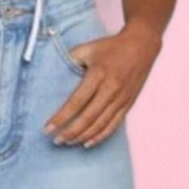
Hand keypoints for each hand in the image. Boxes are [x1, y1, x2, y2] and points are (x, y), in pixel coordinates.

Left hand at [43, 19, 162, 147]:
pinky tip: (87, 143)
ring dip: (82, 136)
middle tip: (55, 140)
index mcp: (98, 75)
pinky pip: (113, 125)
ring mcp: (121, 98)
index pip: (76, 102)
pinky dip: (100, 136)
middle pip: (88, 118)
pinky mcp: (128, 104)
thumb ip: (70, 60)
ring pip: (100, 125)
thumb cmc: (111, 47)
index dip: (61, 117)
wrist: (141, 45)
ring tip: (67, 142)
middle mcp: (111, 89)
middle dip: (70, 132)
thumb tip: (53, 73)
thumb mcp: (88, 48)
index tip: (47, 128)